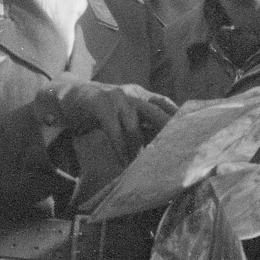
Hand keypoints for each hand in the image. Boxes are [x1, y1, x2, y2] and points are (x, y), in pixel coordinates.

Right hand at [41, 79, 176, 160]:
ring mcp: (116, 97)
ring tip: (144, 166)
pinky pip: (113, 129)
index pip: (166, 104)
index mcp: (141, 94)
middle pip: (157, 113)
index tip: (191, 135)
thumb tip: (159, 143)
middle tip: (177, 153)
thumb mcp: (123, 111)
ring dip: (139, 148)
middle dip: (168, 133)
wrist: (67, 94)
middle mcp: (133, 93)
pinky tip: (123, 160)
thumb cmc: (98, 108)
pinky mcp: (100, 103)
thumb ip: (140, 122)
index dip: (178, 118)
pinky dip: (119, 146)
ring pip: (134, 125)